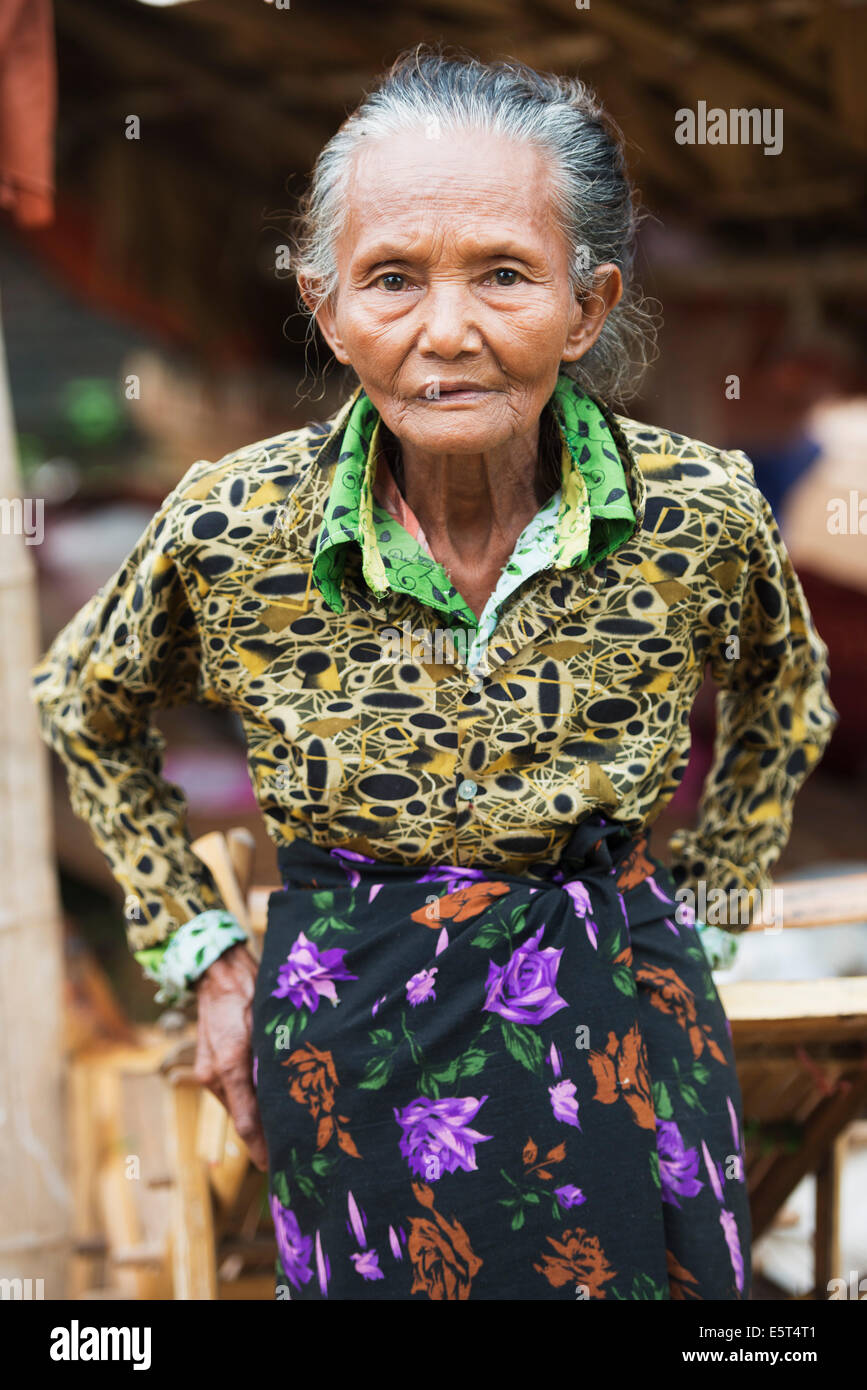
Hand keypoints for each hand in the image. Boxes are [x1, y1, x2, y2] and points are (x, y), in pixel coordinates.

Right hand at [192, 942, 267, 1170]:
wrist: (219, 971)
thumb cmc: (246, 994)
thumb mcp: (264, 1028)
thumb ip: (271, 1066)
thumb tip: (288, 1100)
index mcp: (228, 1067)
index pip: (247, 1121)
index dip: (261, 1147)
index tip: (274, 1168)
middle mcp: (214, 1075)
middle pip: (243, 1117)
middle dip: (264, 1137)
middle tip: (291, 1155)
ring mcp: (209, 1070)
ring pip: (239, 1105)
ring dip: (258, 1119)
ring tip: (286, 1134)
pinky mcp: (211, 1064)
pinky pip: (232, 1091)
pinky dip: (248, 1101)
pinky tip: (270, 1105)